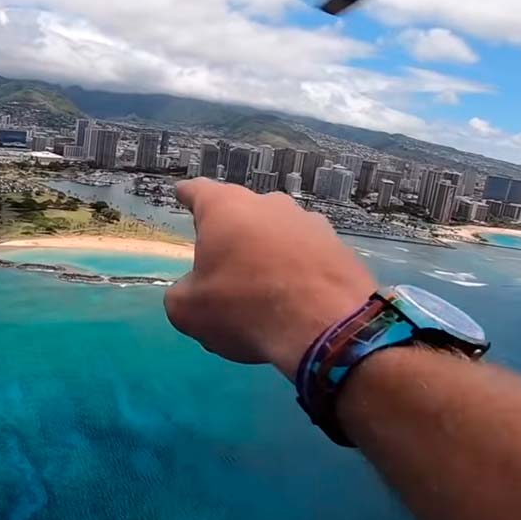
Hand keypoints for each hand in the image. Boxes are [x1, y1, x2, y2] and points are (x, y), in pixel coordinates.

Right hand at [164, 178, 376, 377]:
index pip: (199, 191)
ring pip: (276, 232)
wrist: (327, 327)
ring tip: (261, 287)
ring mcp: (309, 222)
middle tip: (222, 262)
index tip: (183, 194)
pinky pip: (305, 254)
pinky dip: (295, 269)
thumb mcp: (188, 311)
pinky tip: (293, 298)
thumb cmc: (245, 308)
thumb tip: (192, 290)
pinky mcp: (338, 246)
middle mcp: (269, 204)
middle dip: (230, 232)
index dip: (188, 195)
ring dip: (266, 251)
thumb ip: (181, 293)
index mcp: (226, 208)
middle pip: (241, 212)